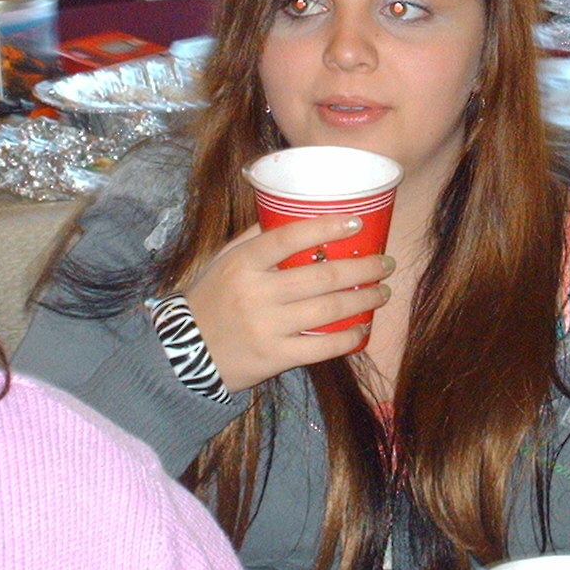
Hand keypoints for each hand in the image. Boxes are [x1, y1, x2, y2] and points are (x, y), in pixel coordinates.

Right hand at [179, 213, 394, 392]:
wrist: (184, 355)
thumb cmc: (210, 300)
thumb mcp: (223, 262)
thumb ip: (254, 239)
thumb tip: (291, 212)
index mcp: (242, 264)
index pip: (289, 237)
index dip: (325, 227)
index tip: (356, 223)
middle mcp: (256, 293)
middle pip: (321, 276)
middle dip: (362, 268)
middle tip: (385, 263)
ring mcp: (266, 327)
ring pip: (328, 310)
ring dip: (363, 300)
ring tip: (381, 292)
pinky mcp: (275, 357)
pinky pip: (321, 347)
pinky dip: (347, 338)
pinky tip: (362, 329)